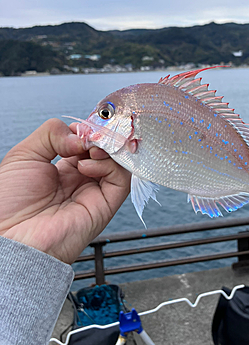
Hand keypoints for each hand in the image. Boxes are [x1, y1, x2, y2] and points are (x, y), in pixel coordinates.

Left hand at [0, 119, 130, 263]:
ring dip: (107, 149)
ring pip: (118, 162)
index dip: (88, 131)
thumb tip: (81, 136)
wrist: (12, 237)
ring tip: (88, 150)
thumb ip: (52, 133)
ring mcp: (94, 192)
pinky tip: (86, 166)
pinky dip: (110, 165)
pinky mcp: (104, 205)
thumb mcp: (24, 154)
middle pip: (106, 150)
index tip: (81, 127)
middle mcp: (81, 179)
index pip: (88, 142)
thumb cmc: (9, 203)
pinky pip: (122, 180)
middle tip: (89, 136)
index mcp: (63, 169)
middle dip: (100, 137)